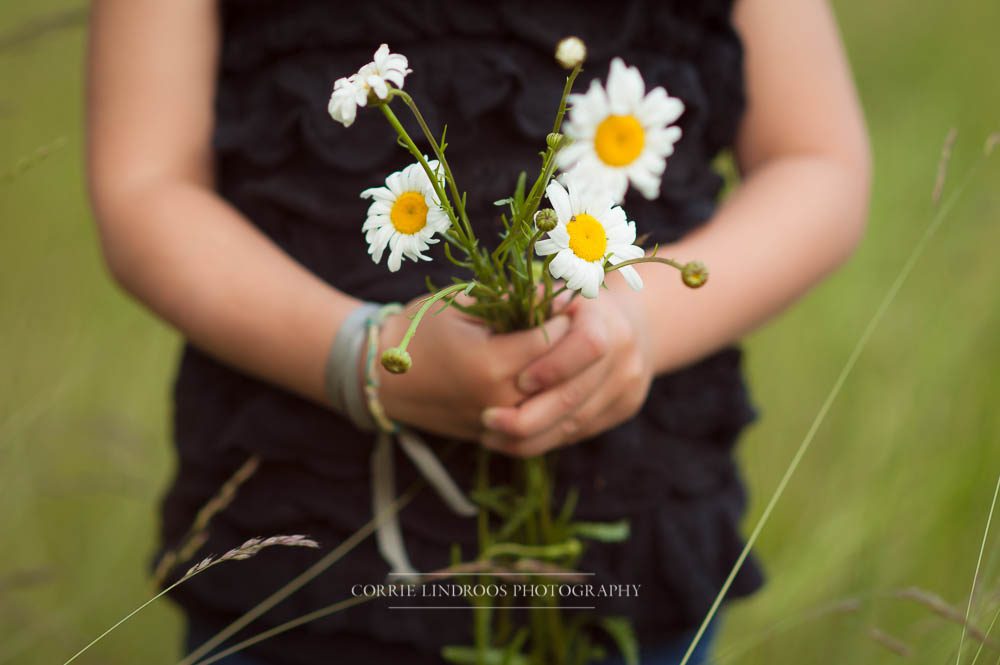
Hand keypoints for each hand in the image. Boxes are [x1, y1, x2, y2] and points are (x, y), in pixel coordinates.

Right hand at [376, 297, 570, 440]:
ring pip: (553, 401)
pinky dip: (545, 398)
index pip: (554, 338)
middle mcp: (500, 399)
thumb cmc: (418, 329)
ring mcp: (497, 422)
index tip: (564, 300)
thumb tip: (557, 294)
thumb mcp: (463, 303)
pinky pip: (535, 418)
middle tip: (570, 320)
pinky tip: (545, 373)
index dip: (563, 315)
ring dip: (562, 374)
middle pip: (561, 373)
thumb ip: (512, 300)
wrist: (378, 375)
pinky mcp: (492, 435)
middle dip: (569, 345)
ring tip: (560, 346)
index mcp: (491, 363)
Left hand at [478, 277, 654, 456]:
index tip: (519, 381)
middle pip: (576, 395)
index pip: (588, 346)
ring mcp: (628, 385)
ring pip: (574, 423)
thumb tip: (502, 308)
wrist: (627, 325)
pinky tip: (511, 441)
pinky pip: (578, 433)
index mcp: (605, 318)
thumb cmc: (572, 308)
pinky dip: (543, 441)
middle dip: (528, 415)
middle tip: (487, 420)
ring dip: (529, 437)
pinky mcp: (624, 409)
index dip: (553, 367)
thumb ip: (531, 302)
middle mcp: (624, 353)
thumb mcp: (552, 296)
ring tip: (489, 437)